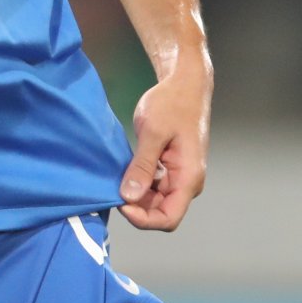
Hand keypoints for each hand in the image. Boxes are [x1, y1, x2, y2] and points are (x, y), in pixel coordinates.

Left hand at [117, 65, 210, 231]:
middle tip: (112, 188)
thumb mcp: (153, 132)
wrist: (185, 84)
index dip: (142, 218)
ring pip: (156, 200)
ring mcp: (181, 176)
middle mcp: (188, 182)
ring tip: (117, 178)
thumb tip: (129, 196)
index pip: (168, 218)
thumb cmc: (173, 103)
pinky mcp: (172, 168)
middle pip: (160, 212)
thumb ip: (142, 166)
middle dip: (136, 207)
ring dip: (136, 195)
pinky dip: (139, 183)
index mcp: (189, 177)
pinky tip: (125, 171)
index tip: (120, 202)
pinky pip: (155, 186)